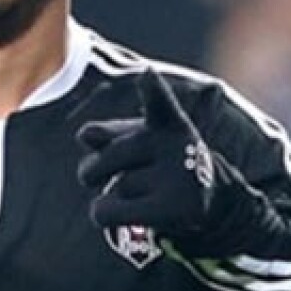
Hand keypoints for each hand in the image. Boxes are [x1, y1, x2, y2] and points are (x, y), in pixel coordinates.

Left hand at [75, 73, 215, 237]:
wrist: (204, 201)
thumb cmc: (156, 165)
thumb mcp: (134, 142)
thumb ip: (105, 134)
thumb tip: (87, 136)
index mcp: (167, 123)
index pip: (160, 102)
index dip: (153, 89)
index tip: (148, 76)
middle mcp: (177, 145)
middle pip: (108, 157)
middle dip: (95, 171)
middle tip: (113, 177)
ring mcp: (178, 177)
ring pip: (110, 188)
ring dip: (110, 197)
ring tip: (140, 197)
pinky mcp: (173, 209)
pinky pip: (108, 211)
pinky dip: (104, 214)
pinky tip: (126, 214)